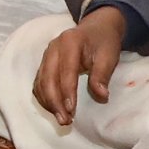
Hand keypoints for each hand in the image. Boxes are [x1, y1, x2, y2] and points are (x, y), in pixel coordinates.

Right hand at [35, 7, 130, 123]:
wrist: (96, 27)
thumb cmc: (104, 42)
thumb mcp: (109, 55)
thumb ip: (102, 75)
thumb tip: (101, 96)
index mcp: (70, 42)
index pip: (66, 71)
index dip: (67, 92)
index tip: (71, 111)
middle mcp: (53, 48)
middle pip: (48, 78)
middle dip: (55, 102)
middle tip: (65, 121)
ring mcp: (46, 55)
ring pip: (41, 83)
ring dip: (49, 103)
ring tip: (62, 119)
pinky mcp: (44, 64)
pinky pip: (39, 83)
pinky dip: (44, 98)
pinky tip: (54, 109)